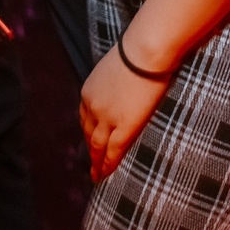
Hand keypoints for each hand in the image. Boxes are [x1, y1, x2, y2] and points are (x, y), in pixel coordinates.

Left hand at [81, 41, 172, 181]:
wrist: (144, 53)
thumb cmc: (137, 53)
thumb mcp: (116, 68)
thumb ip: (114, 81)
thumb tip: (122, 85)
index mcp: (89, 91)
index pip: (85, 116)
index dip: (87, 130)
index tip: (89, 140)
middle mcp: (92, 107)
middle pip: (88, 133)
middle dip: (89, 149)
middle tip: (91, 163)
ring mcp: (106, 119)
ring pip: (97, 146)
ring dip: (96, 163)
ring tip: (97, 176)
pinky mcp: (123, 127)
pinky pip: (113, 151)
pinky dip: (108, 164)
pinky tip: (106, 174)